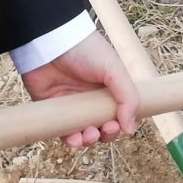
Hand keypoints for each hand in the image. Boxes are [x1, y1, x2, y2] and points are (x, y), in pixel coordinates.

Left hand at [21, 32, 139, 148]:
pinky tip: (75, 139)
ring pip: (83, 133)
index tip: (119, 126)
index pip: (119, 114)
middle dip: (106, 134)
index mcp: (108, 89)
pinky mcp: (53, 110)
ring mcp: (72, 105)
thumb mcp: (114, 69)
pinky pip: (63, 132)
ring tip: (89, 135)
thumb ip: (127, 97)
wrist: (51, 42)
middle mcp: (90, 99)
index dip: (121, 124)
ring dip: (89, 140)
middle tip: (106, 129)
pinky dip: (70, 141)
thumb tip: (131, 129)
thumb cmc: (85, 50)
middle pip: (102, 127)